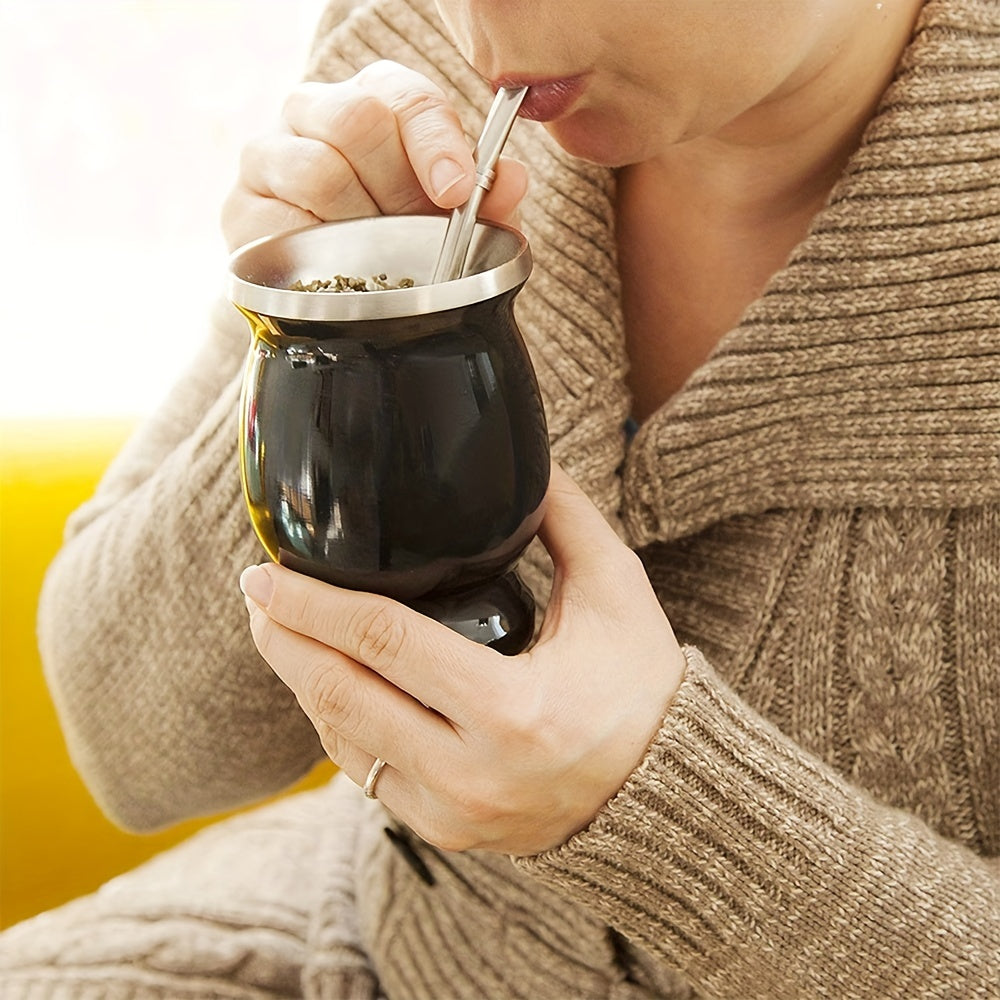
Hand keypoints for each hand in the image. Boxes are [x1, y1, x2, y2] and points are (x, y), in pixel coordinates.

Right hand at [221, 59, 528, 250]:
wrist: (332, 293)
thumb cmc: (397, 240)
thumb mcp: (452, 223)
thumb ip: (486, 202)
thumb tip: (512, 181)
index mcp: (374, 100)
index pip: (405, 97)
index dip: (436, 142)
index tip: (456, 192)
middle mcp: (316, 111)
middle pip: (357, 120)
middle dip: (397, 188)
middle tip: (414, 234)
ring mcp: (271, 154)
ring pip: (317, 168)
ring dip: (360, 223)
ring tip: (376, 255)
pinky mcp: (243, 207)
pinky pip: (279, 220)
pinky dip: (316, 248)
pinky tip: (335, 266)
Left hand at [240, 464, 685, 854]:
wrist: (664, 791)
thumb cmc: (643, 686)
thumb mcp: (615, 591)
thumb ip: (565, 519)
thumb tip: (525, 462)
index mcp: (514, 711)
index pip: (383, 642)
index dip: (312, 603)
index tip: (267, 574)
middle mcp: (472, 775)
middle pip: (340, 697)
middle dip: (283, 641)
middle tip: (256, 596)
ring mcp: (454, 814)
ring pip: (341, 743)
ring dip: (302, 682)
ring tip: (281, 633)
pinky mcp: (447, 833)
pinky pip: (366, 776)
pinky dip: (338, 726)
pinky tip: (328, 687)